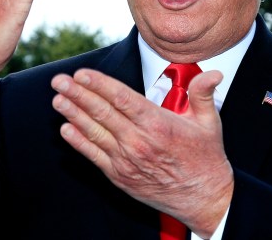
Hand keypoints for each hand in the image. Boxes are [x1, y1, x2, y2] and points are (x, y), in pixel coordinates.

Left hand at [51, 68, 233, 237]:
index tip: (82, 73)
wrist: (204, 198)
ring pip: (95, 132)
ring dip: (73, 114)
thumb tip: (213, 73)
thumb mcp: (209, 122)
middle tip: (59, 80)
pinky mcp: (121, 176)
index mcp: (158, 124)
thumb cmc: (206, 158)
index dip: (99, 84)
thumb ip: (203, 93)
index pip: (122, 98)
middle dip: (78, 94)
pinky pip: (94, 156)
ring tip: (58, 99)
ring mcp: (127, 160)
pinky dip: (79, 142)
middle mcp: (139, 141)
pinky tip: (66, 129)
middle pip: (102, 113)